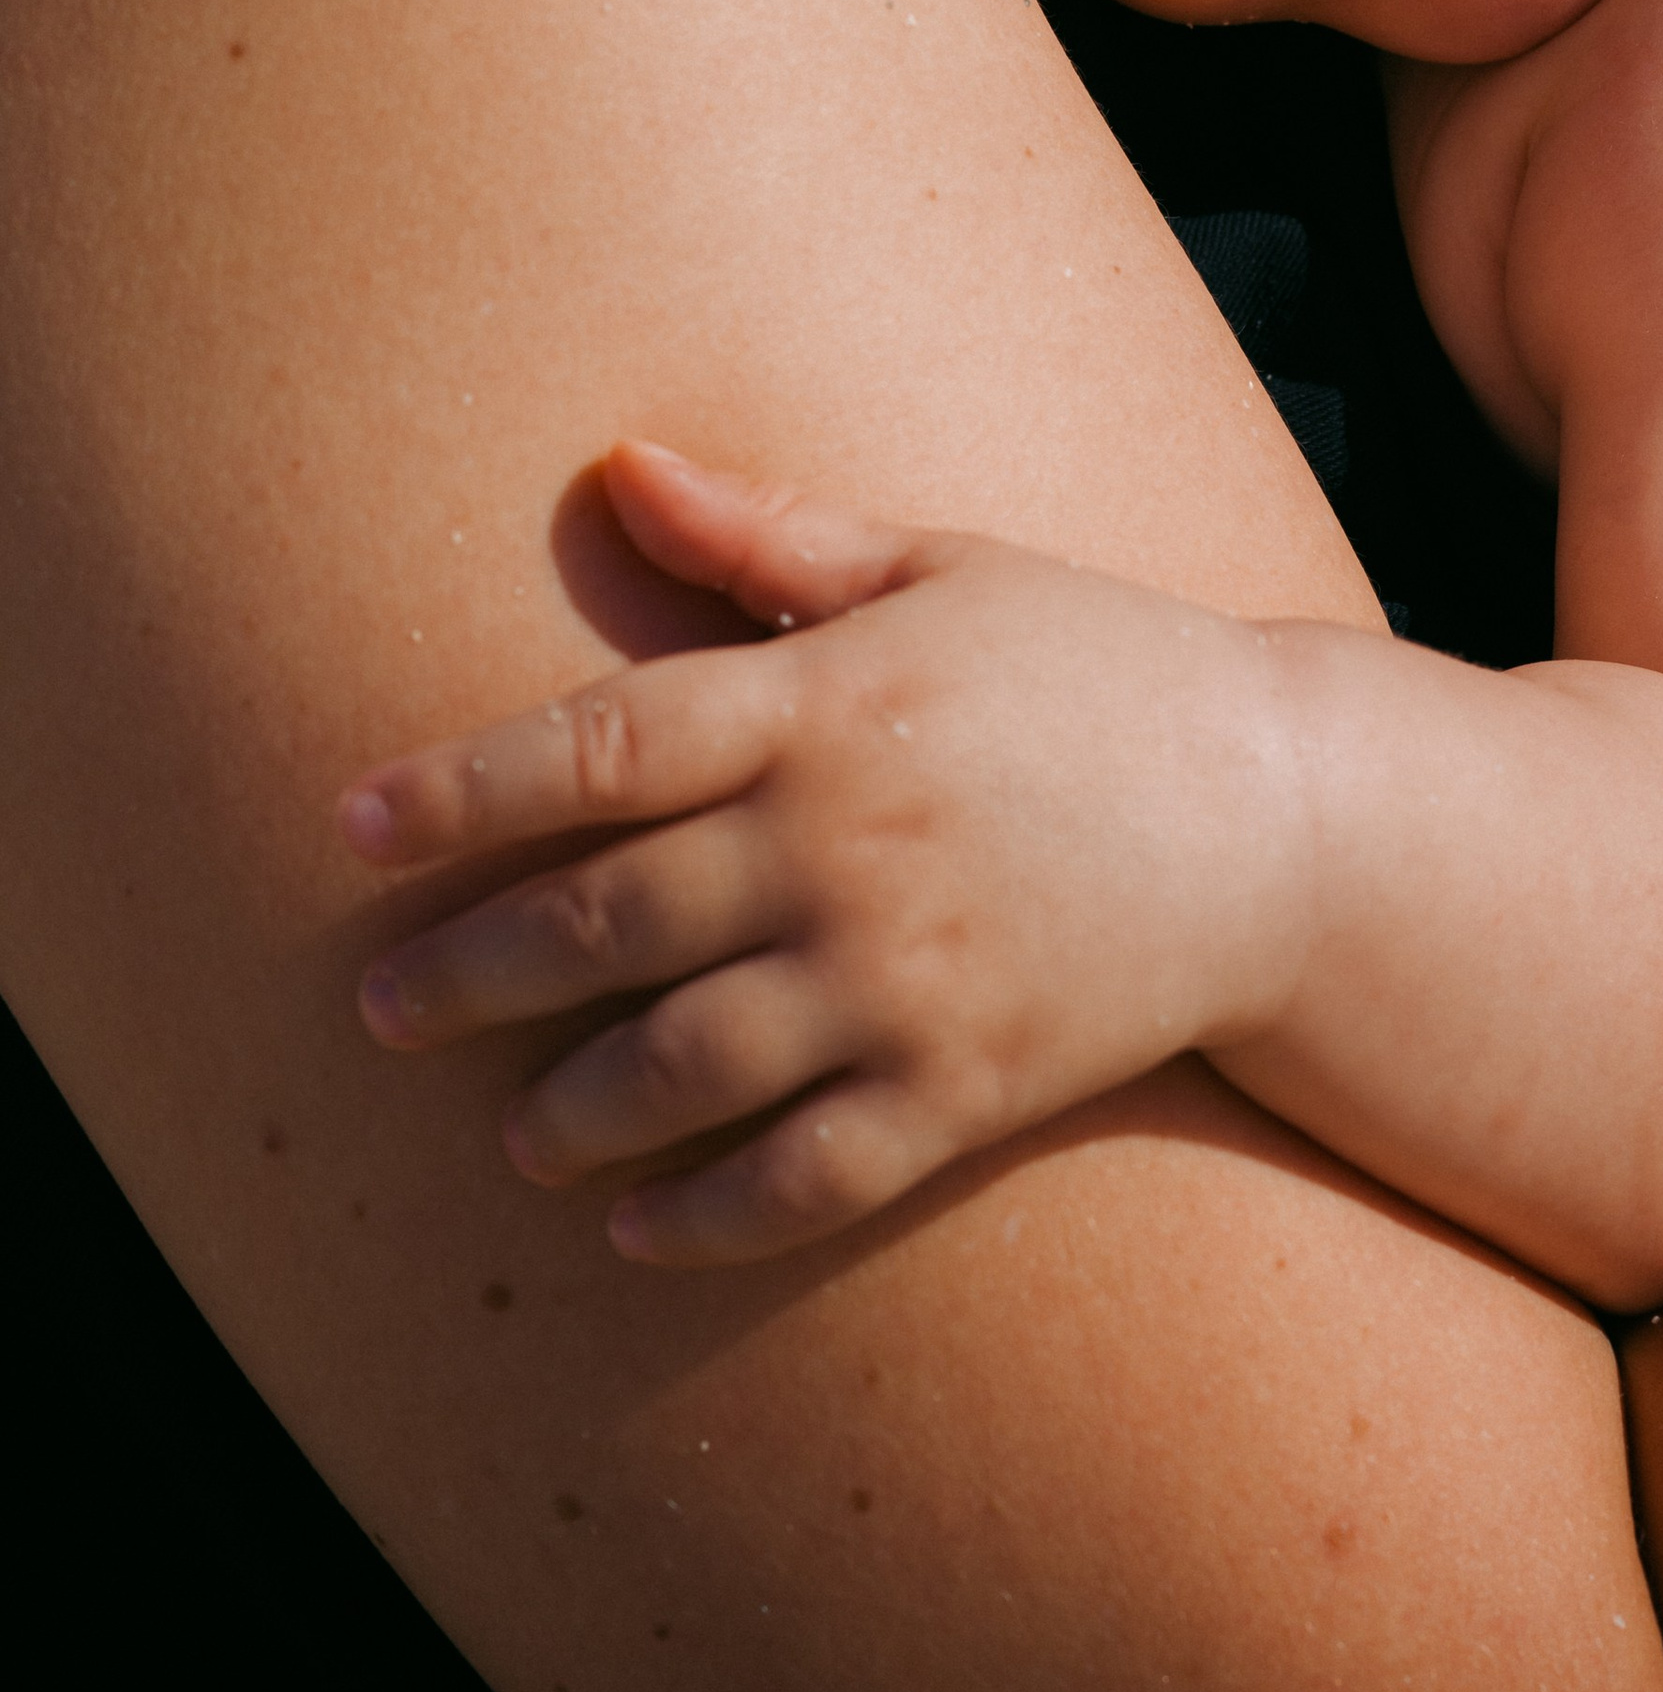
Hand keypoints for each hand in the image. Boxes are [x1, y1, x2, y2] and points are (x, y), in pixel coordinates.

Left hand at [339, 442, 1317, 1263]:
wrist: (1284, 816)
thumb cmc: (1097, 667)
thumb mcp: (940, 568)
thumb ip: (767, 536)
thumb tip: (617, 465)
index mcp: (824, 701)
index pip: (595, 744)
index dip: (456, 789)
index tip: (351, 826)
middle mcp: (842, 842)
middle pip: (603, 917)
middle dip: (470, 970)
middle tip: (383, 1011)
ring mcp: (902, 974)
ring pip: (680, 1064)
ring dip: (570, 1110)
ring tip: (512, 1136)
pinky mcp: (966, 1084)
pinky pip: (804, 1172)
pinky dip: (708, 1213)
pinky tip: (640, 1226)